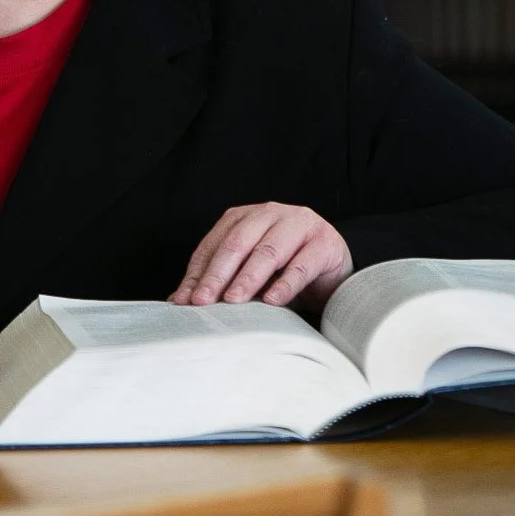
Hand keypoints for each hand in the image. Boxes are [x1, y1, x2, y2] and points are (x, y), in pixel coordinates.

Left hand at [170, 204, 353, 313]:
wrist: (334, 272)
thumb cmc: (287, 270)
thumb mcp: (252, 274)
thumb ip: (221, 282)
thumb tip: (180, 301)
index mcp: (248, 216)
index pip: (216, 242)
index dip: (199, 271)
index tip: (186, 299)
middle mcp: (272, 214)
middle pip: (239, 241)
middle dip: (217, 273)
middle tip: (203, 300)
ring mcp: (300, 225)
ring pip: (268, 250)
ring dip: (248, 277)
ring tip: (233, 300)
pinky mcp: (324, 244)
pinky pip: (302, 265)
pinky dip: (285, 284)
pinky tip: (272, 301)